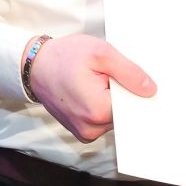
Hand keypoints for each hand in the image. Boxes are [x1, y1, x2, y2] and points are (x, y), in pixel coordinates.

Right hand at [26, 33, 154, 142]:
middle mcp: (92, 128)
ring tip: (101, 82)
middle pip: (125, 114)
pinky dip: (104, 107)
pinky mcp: (82, 132)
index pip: (134, 106)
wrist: (35, 66)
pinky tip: (95, 91)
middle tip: (112, 76)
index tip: (134, 79)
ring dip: (113, 101)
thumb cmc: (64, 56)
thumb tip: (150, 89)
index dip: (136, 90)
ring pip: (115, 118)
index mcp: (98, 110)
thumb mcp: (100, 52)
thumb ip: (128, 71)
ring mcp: (86, 133)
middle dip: (125, 96)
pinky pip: (103, 121)